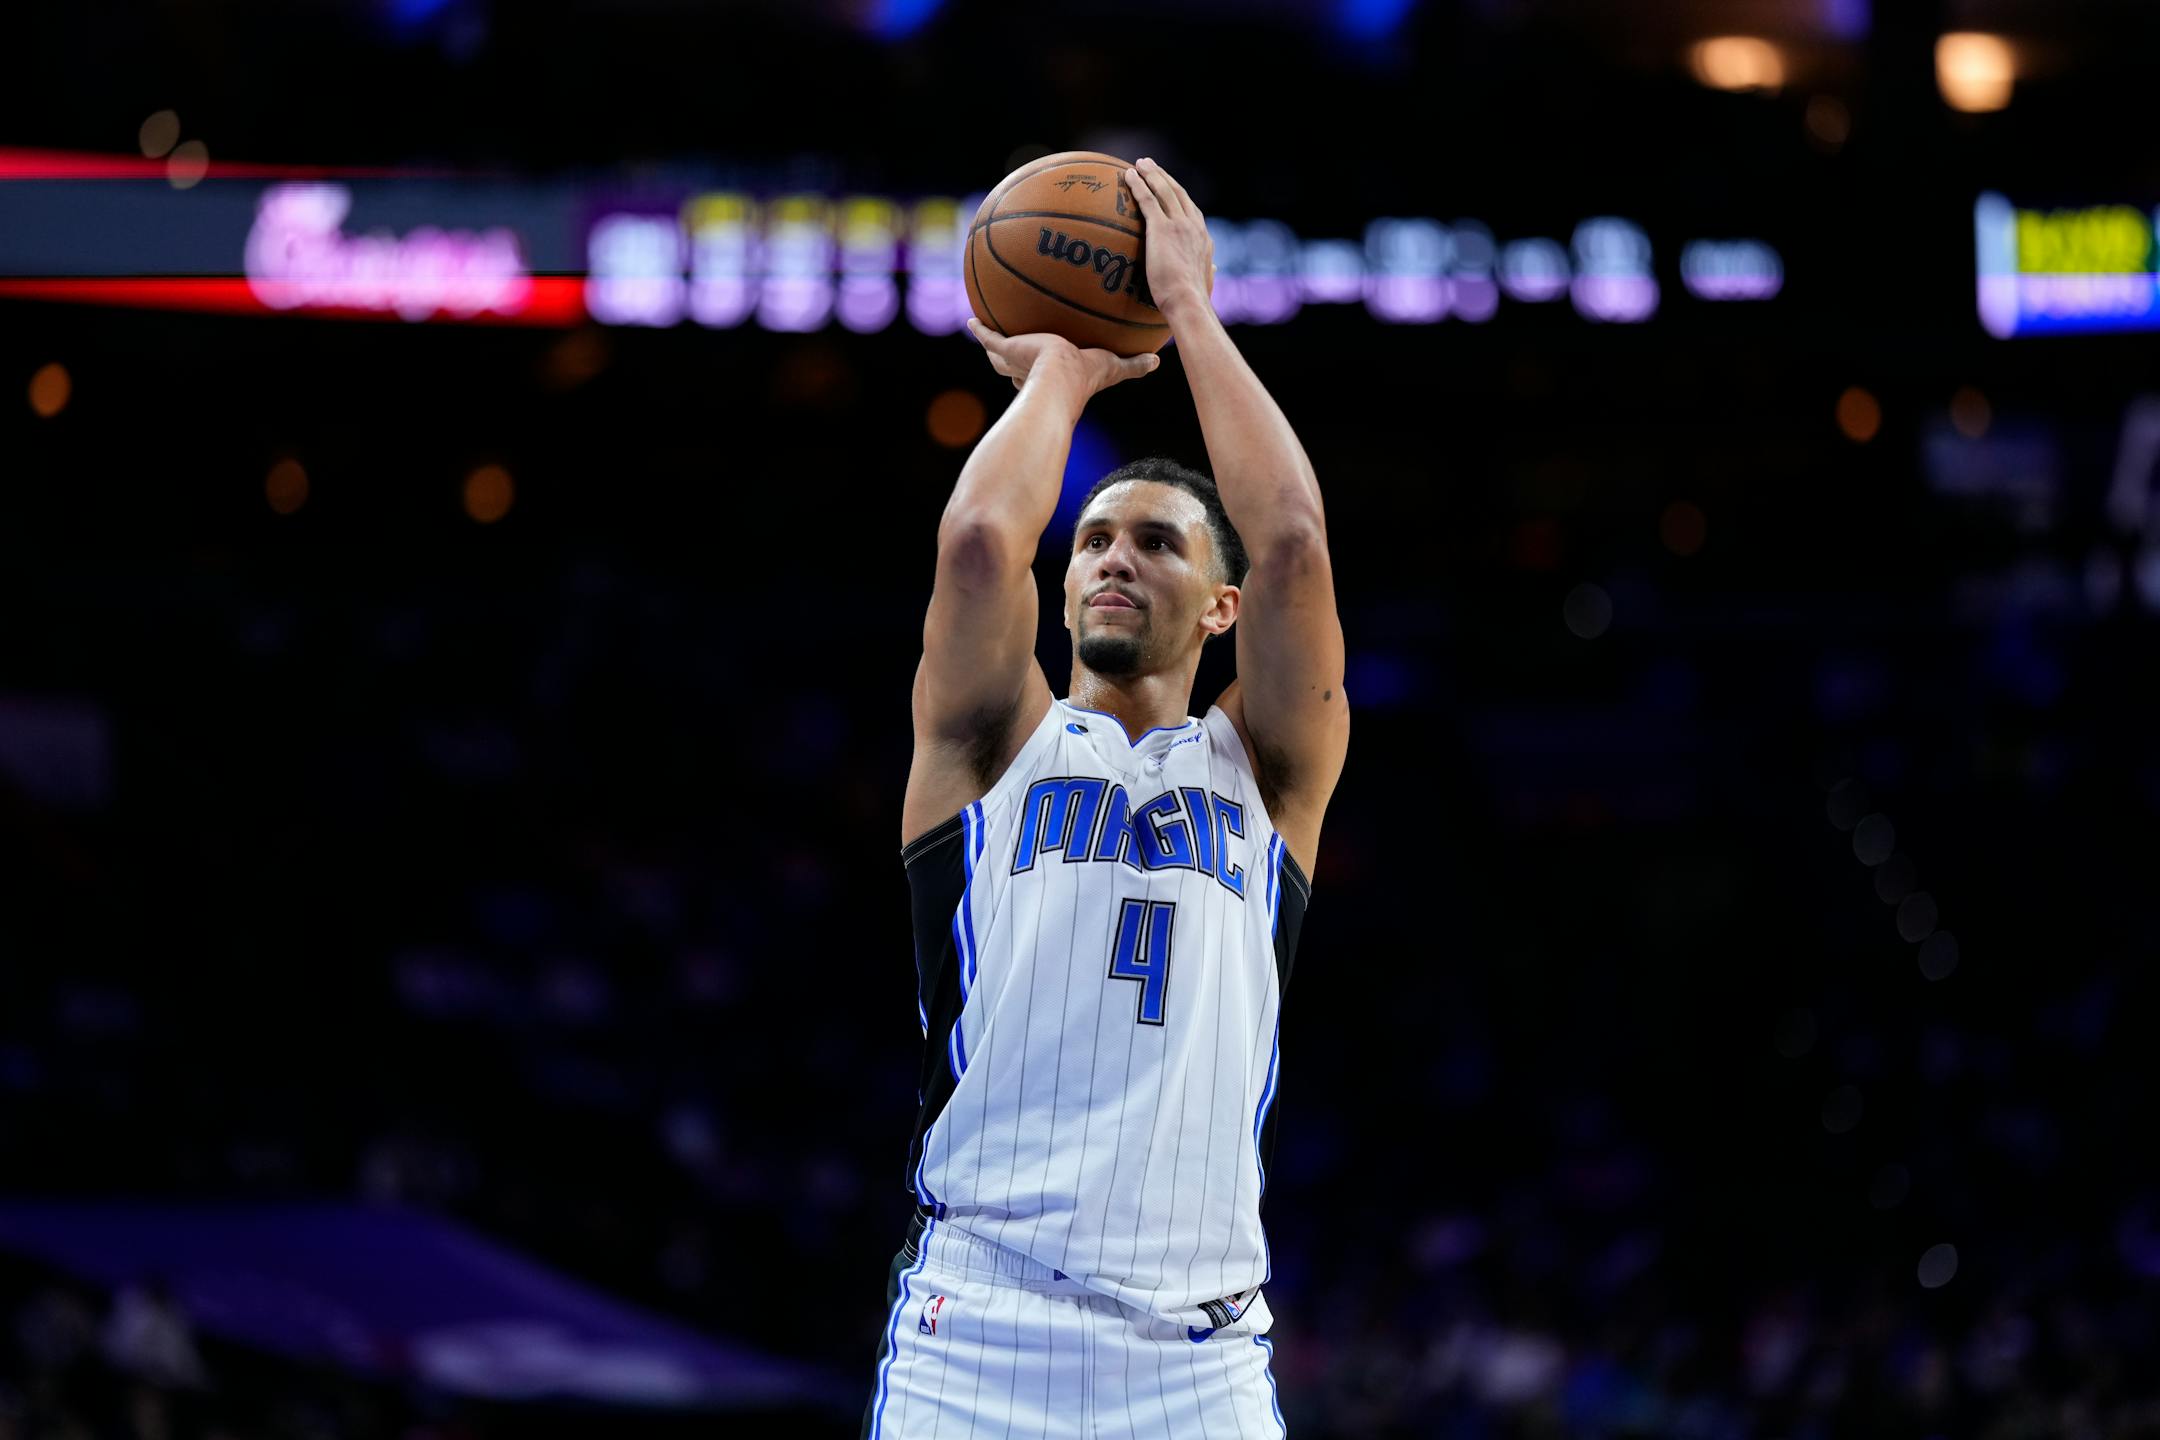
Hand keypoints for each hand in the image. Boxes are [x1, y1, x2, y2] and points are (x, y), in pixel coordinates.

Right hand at [966, 318, 1158, 393]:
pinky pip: (988, 338)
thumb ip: (1133, 365)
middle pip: (1015, 368)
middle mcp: (1029, 372)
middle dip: (1012, 361)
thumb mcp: (1114, 367)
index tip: (1042, 363)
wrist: (1062, 378)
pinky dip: (980, 330)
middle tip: (1011, 347)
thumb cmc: (1087, 378)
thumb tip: (1158, 361)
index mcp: (1050, 378)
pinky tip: (973, 319)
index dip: (1039, 372)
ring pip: (998, 354)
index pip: (1041, 376)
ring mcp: (1015, 361)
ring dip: (992, 345)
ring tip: (986, 329)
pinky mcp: (1007, 349)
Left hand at [1124, 157, 1213, 319]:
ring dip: (1151, 173)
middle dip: (1163, 176)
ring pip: (1164, 190)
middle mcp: (1194, 225)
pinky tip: (1128, 176)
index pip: (1190, 208)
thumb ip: (1207, 270)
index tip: (1168, 185)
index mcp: (1203, 237)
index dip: (1178, 194)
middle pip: (1177, 193)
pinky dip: (1138, 185)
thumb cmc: (1193, 300)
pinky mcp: (1162, 228)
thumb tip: (1213, 268)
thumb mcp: (1205, 282)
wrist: (1188, 302)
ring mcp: (1179, 224)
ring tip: (1139, 164)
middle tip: (1150, 165)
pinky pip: (1148, 200)